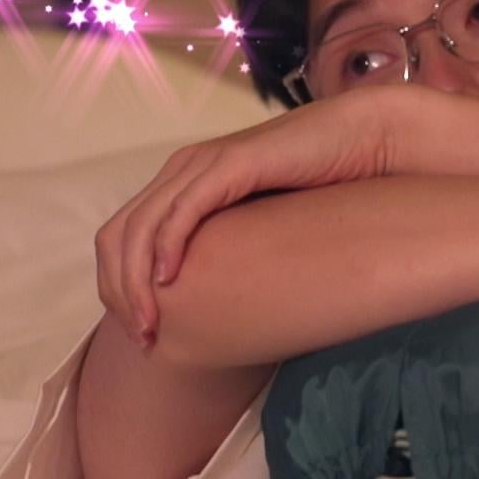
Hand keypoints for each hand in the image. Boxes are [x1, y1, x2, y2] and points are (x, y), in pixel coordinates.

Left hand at [93, 85, 394, 345]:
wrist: (361, 141)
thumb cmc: (318, 190)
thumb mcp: (258, 228)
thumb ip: (228, 251)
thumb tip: (211, 305)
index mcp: (182, 183)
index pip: (120, 238)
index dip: (118, 287)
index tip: (141, 333)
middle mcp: (182, 170)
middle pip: (116, 236)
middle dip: (118, 292)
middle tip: (142, 337)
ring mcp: (203, 164)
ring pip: (140, 227)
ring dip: (136, 281)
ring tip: (150, 323)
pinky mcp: (231, 164)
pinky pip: (182, 209)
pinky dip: (166, 245)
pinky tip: (169, 279)